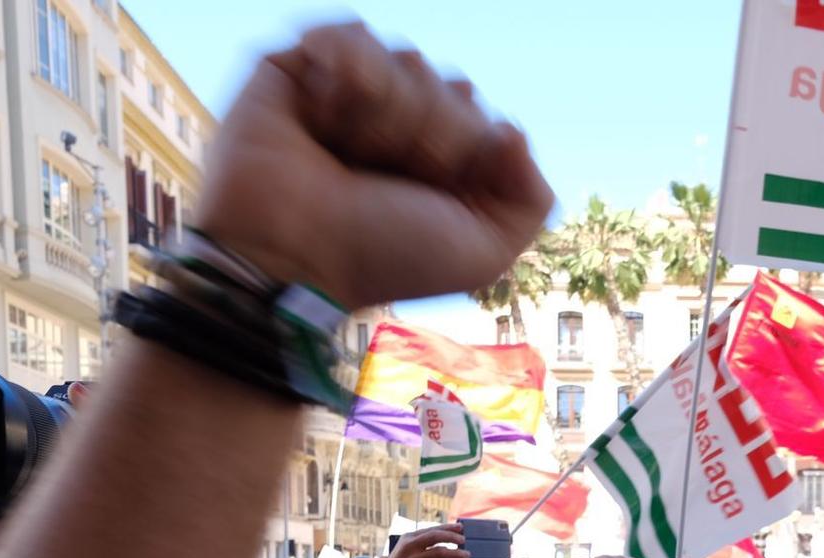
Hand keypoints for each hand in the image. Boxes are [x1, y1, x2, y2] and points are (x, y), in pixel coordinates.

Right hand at [191, 24, 552, 307]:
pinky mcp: (299, 68)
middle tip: (390, 176)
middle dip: (432, 132)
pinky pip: (352, 34)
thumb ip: (531, 202)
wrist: (292, 248)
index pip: (482, 115)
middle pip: (452, 84)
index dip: (468, 145)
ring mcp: (348, 97)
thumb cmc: (382, 257)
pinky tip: (327, 112)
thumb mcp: (482, 253)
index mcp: (439, 165)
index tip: (436, 187)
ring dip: (388, 114)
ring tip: (350, 152)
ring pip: (406, 58)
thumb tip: (511, 130)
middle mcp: (396, 127)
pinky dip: (349, 73)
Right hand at [366, 524, 466, 557]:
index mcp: (408, 537)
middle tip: (464, 540)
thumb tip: (446, 535)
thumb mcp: (407, 549)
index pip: (432, 529)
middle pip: (436, 537)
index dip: (448, 527)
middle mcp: (410, 546)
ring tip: (466, 555)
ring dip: (456, 553)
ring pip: (440, 552)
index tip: (461, 527)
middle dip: (452, 537)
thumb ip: (422, 542)